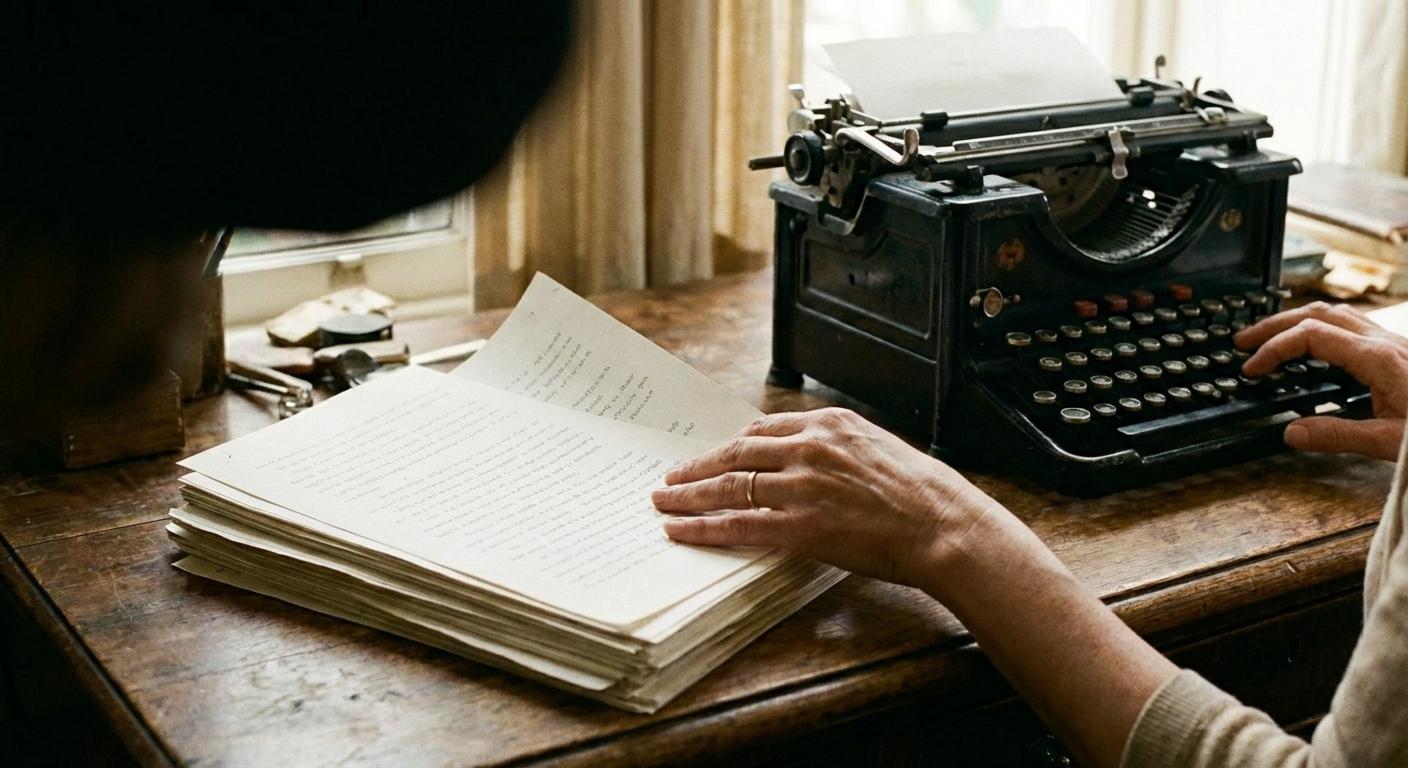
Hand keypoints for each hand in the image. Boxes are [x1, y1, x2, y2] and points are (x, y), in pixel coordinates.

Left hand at [651, 407, 1004, 586]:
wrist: (944, 524)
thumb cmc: (922, 493)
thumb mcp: (876, 448)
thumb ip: (836, 449)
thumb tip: (806, 462)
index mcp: (829, 423)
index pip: (762, 429)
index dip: (730, 446)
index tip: (711, 454)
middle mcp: (810, 447)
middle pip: (736, 453)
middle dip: (698, 466)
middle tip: (671, 476)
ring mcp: (802, 486)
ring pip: (728, 486)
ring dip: (688, 496)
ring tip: (663, 502)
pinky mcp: (800, 524)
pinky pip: (739, 523)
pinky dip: (704, 527)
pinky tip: (682, 530)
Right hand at [1235, 301, 1407, 459]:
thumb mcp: (1391, 442)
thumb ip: (1338, 436)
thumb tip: (1291, 431)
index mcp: (1378, 358)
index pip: (1311, 336)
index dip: (1273, 348)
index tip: (1252, 370)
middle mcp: (1385, 342)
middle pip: (1318, 314)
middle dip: (1274, 324)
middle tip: (1242, 341)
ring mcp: (1393, 344)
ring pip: (1336, 315)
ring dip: (1296, 322)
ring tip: (1269, 339)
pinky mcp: (1399, 353)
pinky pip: (1351, 328)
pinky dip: (1319, 331)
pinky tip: (1312, 352)